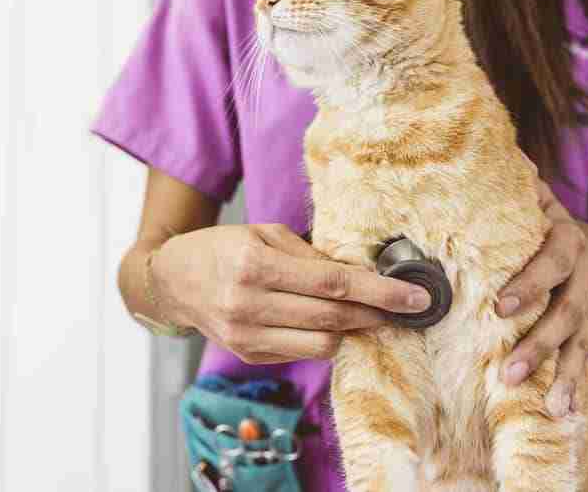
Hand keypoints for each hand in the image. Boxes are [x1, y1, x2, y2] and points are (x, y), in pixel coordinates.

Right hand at [149, 224, 432, 363]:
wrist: (172, 281)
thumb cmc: (221, 248)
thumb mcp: (263, 234)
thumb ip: (310, 255)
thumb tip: (360, 274)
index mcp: (253, 265)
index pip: (332, 284)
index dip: (380, 292)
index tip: (415, 298)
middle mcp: (248, 305)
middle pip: (333, 317)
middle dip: (376, 314)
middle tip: (404, 307)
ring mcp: (247, 336)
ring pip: (322, 344)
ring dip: (351, 329)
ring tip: (365, 313)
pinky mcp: (248, 355)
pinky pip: (302, 352)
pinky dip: (323, 337)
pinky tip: (330, 322)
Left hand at [496, 181, 587, 416]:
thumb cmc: (544, 223)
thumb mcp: (536, 200)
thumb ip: (514, 184)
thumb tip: (487, 153)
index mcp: (567, 241)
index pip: (550, 263)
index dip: (528, 284)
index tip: (500, 307)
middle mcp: (587, 275)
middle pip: (567, 312)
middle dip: (539, 343)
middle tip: (509, 370)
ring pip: (579, 342)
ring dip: (558, 373)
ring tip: (541, 402)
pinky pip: (584, 359)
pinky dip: (574, 385)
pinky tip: (563, 411)